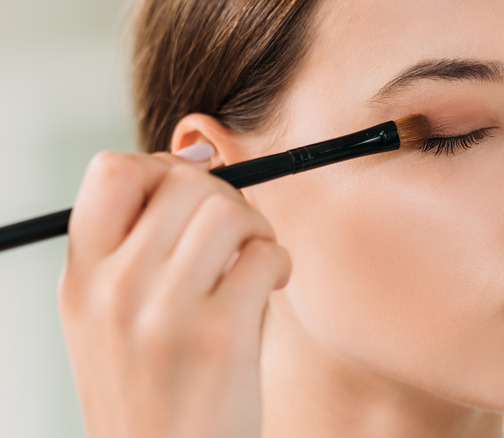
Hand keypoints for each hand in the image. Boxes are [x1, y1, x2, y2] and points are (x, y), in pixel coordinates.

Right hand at [59, 145, 290, 437]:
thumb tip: (197, 163)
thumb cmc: (151, 390)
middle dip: (224, 195)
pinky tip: (272, 285)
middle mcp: (115, 288)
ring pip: (228, 210)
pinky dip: (280, 261)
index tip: (191, 197)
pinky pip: (265, 255)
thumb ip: (137, 248)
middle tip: (237, 233)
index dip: (161, 168)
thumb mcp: (110, 319)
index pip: (111, 171)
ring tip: (254, 259)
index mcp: (82, 278)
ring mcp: (165, 312)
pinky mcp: (219, 336)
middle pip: (183, 181)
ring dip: (256, 227)